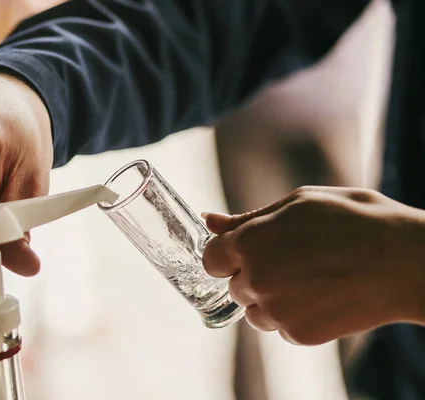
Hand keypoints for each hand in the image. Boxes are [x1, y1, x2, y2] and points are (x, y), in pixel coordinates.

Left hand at [202, 186, 424, 344]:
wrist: (403, 260)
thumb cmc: (354, 220)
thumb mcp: (298, 203)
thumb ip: (246, 218)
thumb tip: (209, 219)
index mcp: (250, 242)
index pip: (210, 259)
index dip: (228, 254)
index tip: (249, 250)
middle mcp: (256, 279)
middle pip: (234, 285)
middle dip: (253, 274)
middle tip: (292, 259)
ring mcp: (276, 311)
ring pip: (254, 311)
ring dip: (270, 298)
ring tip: (309, 278)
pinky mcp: (298, 334)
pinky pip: (280, 328)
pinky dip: (293, 316)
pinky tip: (321, 296)